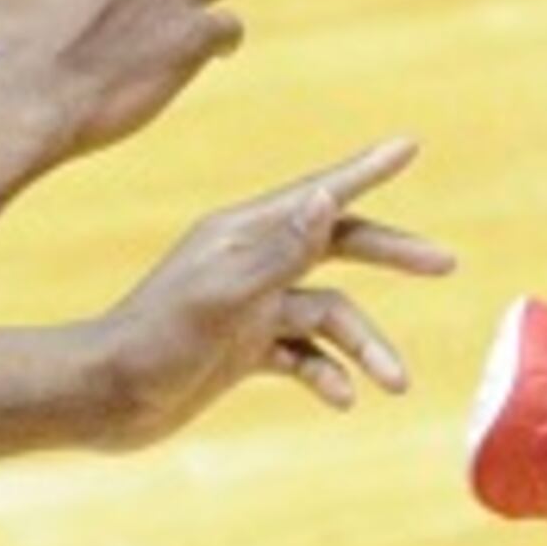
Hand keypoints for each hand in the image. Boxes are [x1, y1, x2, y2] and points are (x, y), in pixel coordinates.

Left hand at [92, 138, 456, 445]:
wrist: (101, 399)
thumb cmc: (154, 341)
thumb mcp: (222, 296)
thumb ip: (279, 250)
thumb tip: (329, 199)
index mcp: (245, 233)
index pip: (319, 194)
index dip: (366, 170)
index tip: (408, 146)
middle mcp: (253, 260)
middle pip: (338, 244)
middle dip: (392, 253)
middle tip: (445, 263)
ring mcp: (250, 305)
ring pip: (328, 313)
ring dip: (365, 344)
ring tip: (396, 382)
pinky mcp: (243, 348)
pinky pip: (303, 355)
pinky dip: (327, 373)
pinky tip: (342, 399)